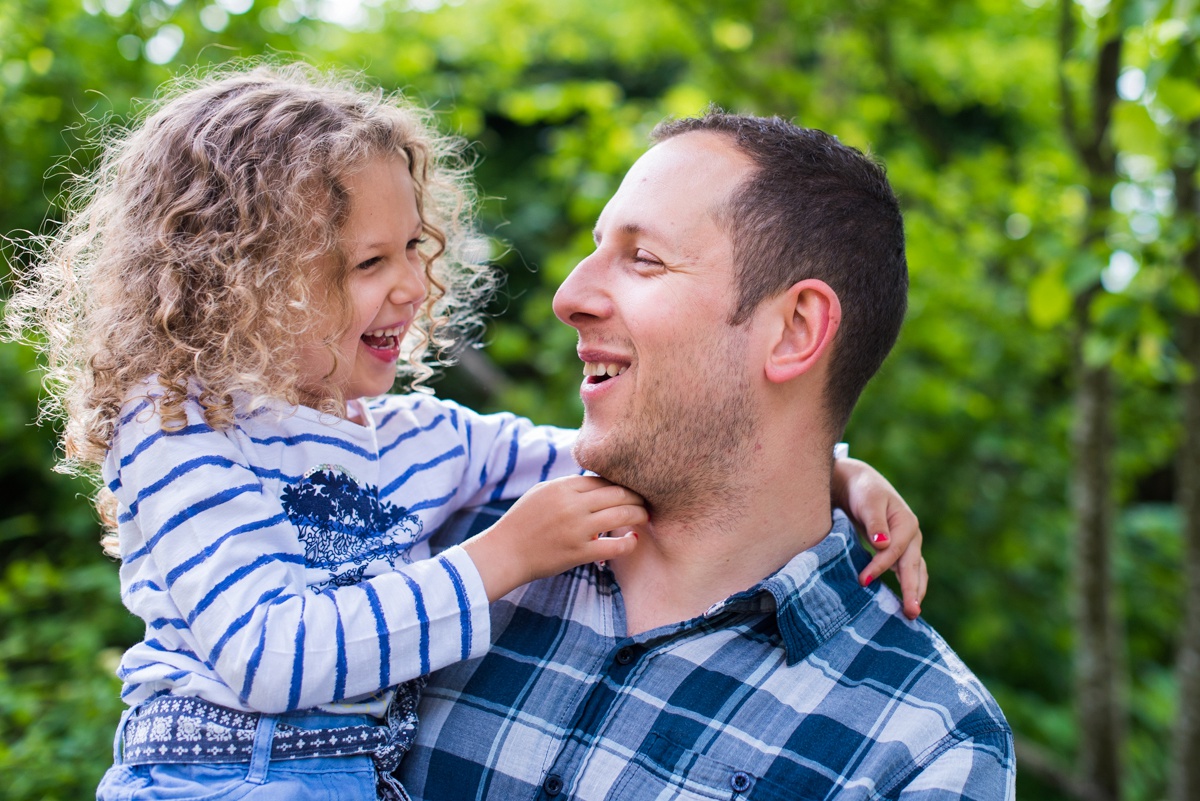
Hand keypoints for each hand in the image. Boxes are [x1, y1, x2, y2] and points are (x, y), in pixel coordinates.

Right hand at [462, 475, 645, 600]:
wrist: (504, 553)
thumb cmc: (522, 522)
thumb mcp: (541, 493)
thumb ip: (568, 486)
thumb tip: (596, 482)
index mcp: (563, 487)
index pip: (604, 479)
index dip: (622, 484)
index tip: (631, 489)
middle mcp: (572, 505)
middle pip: (618, 493)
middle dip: (637, 496)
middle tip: (646, 501)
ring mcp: (576, 529)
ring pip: (621, 514)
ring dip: (638, 515)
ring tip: (644, 517)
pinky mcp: (578, 552)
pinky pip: (614, 546)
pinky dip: (629, 542)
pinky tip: (633, 539)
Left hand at [832, 457, 926, 619]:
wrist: (859, 485)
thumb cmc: (863, 491)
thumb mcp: (868, 501)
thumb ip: (874, 522)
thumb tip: (882, 543)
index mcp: (907, 523)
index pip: (895, 551)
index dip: (880, 566)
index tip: (863, 581)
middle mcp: (912, 537)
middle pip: (914, 567)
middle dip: (912, 590)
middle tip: (910, 613)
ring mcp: (908, 546)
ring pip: (915, 573)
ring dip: (914, 593)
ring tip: (911, 614)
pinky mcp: (899, 552)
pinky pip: (907, 572)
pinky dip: (909, 587)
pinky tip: (904, 603)